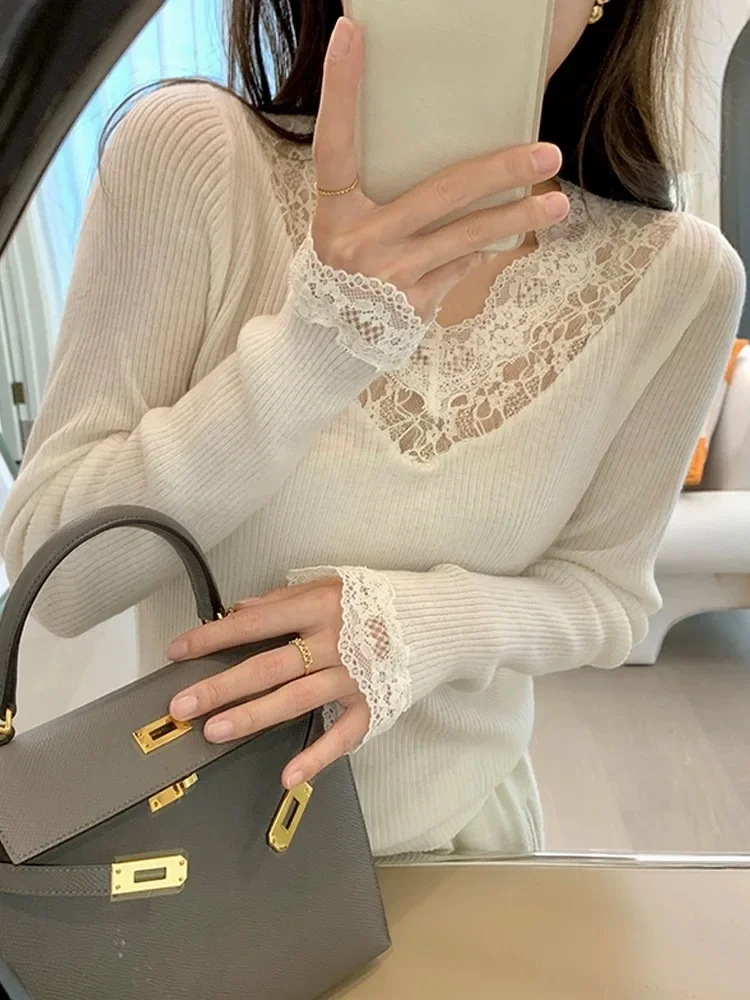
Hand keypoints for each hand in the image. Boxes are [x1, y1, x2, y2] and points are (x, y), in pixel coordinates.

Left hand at [166, 579, 368, 788]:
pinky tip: (288, 775)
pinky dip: (317, 757)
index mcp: (319, 607)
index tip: (179, 651)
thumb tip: (241, 610)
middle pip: (268, 667)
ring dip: (253, 716)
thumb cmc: (378, 601)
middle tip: (182, 705)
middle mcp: (334, 642)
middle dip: (221, 686)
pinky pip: (342, 735)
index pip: (255, 623)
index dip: (214, 637)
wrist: (438, 621)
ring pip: (295, 700)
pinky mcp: (374, 704)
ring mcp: (354, 677)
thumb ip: (284, 599)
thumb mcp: (330, 585)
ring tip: (214, 731)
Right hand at [312, 16, 568, 320]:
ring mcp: (391, 276)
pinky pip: (464, 265)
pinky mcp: (415, 304)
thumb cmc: (345, 269)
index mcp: (335, 212)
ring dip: (518, 218)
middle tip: (547, 153)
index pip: (334, 142)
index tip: (351, 33)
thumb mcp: (343, 226)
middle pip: (439, 192)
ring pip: (467, 235)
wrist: (330, 344)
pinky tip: (508, 237)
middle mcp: (359, 243)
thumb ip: (376, 192)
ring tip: (557, 203)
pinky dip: (486, 249)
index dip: (340, 89)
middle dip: (499, 172)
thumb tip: (440, 150)